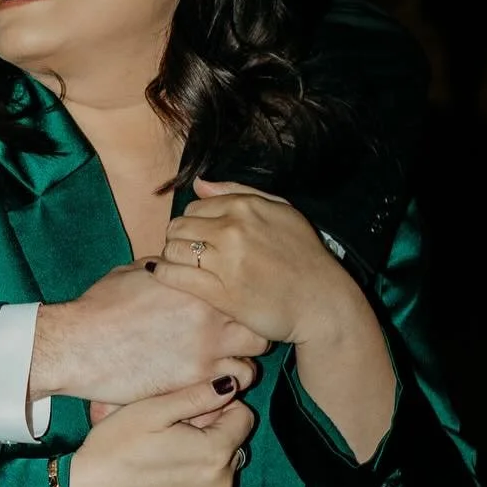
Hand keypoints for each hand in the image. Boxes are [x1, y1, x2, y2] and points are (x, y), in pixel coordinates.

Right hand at [31, 262, 268, 405]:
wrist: (78, 344)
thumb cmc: (100, 307)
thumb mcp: (135, 272)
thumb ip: (169, 269)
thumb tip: (180, 266)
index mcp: (197, 281)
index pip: (242, 284)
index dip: (240, 296)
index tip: (231, 306)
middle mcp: (210, 311)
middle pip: (258, 319)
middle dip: (252, 325)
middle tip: (234, 334)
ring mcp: (208, 346)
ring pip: (256, 352)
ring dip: (244, 355)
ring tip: (225, 360)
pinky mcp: (197, 379)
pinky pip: (235, 383)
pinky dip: (228, 382)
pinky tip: (211, 381)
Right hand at [67, 373, 255, 486]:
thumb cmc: (116, 446)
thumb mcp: (153, 410)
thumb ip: (198, 396)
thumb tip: (230, 384)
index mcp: (216, 452)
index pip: (245, 417)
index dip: (220, 407)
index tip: (190, 411)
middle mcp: (222, 484)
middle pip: (233, 445)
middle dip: (212, 434)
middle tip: (172, 433)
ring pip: (220, 471)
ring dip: (202, 461)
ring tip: (164, 457)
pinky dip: (191, 485)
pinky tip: (161, 479)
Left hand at [146, 178, 361, 348]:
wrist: (321, 301)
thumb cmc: (304, 256)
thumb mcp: (281, 211)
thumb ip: (237, 192)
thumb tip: (198, 184)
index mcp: (246, 207)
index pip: (195, 206)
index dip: (193, 221)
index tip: (199, 235)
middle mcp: (232, 230)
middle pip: (179, 227)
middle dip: (179, 238)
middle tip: (187, 252)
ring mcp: (225, 262)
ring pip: (174, 250)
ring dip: (172, 257)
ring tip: (182, 265)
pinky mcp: (220, 292)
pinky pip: (175, 276)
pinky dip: (165, 273)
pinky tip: (168, 275)